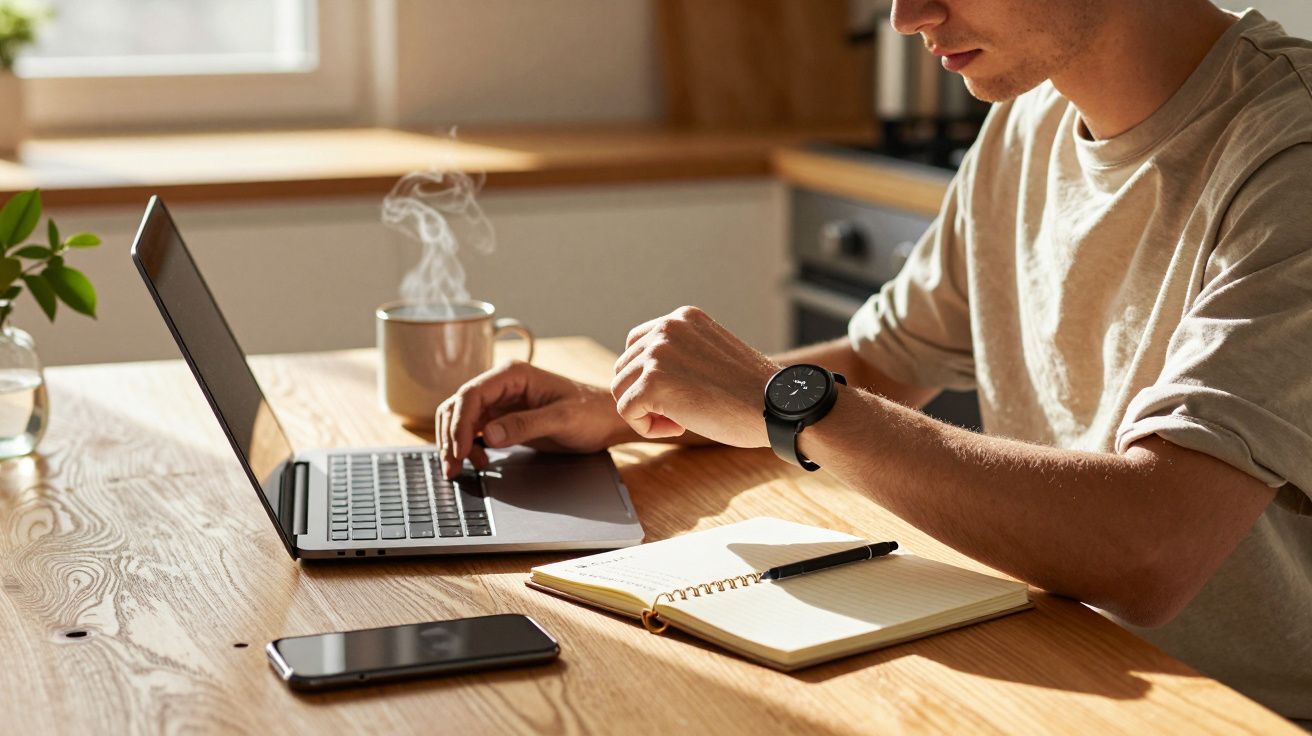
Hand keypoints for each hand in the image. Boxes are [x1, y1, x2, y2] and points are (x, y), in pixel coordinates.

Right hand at [436, 361, 629, 478]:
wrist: (608, 420)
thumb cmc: (591, 413)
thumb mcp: (562, 420)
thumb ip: (525, 425)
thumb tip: (487, 434)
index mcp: (513, 375)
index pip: (471, 395)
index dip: (459, 423)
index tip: (460, 451)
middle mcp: (503, 386)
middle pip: (459, 407)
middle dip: (451, 437)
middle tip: (453, 468)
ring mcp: (502, 403)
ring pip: (463, 420)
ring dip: (456, 443)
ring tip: (461, 469)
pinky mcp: (505, 420)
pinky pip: (475, 431)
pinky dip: (468, 447)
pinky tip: (478, 463)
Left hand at [611, 306, 779, 446]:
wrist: (777, 406)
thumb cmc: (753, 391)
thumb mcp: (713, 354)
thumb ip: (682, 353)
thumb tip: (647, 374)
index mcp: (683, 317)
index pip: (637, 343)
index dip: (649, 375)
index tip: (680, 393)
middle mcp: (667, 328)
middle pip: (624, 367)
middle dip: (645, 395)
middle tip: (682, 412)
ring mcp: (657, 353)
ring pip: (621, 389)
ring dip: (646, 411)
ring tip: (681, 420)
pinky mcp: (652, 382)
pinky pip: (626, 410)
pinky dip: (646, 427)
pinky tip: (678, 427)